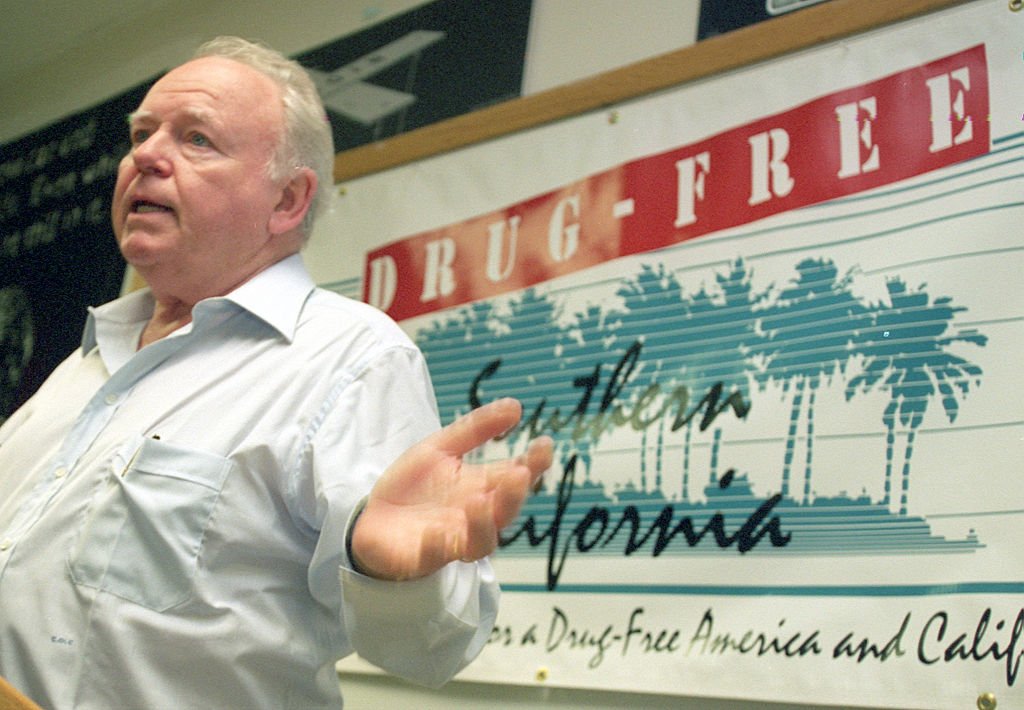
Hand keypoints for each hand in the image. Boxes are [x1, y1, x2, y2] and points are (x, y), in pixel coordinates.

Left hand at [349, 398, 552, 580]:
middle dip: (515, 494)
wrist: (373, 519)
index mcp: (483, 487)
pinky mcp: (426, 556)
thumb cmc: (414, 486)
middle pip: (506, 510)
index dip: (534, 462)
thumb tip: (515, 405)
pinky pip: (437, 554)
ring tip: (480, 502)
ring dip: (483, 523)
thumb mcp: (440, 447)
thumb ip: (475, 428)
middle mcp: (476, 515)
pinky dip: (439, 544)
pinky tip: (436, 530)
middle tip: (521, 474)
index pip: (517, 475)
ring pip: (482, 541)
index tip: (543, 444)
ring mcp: (454, 537)